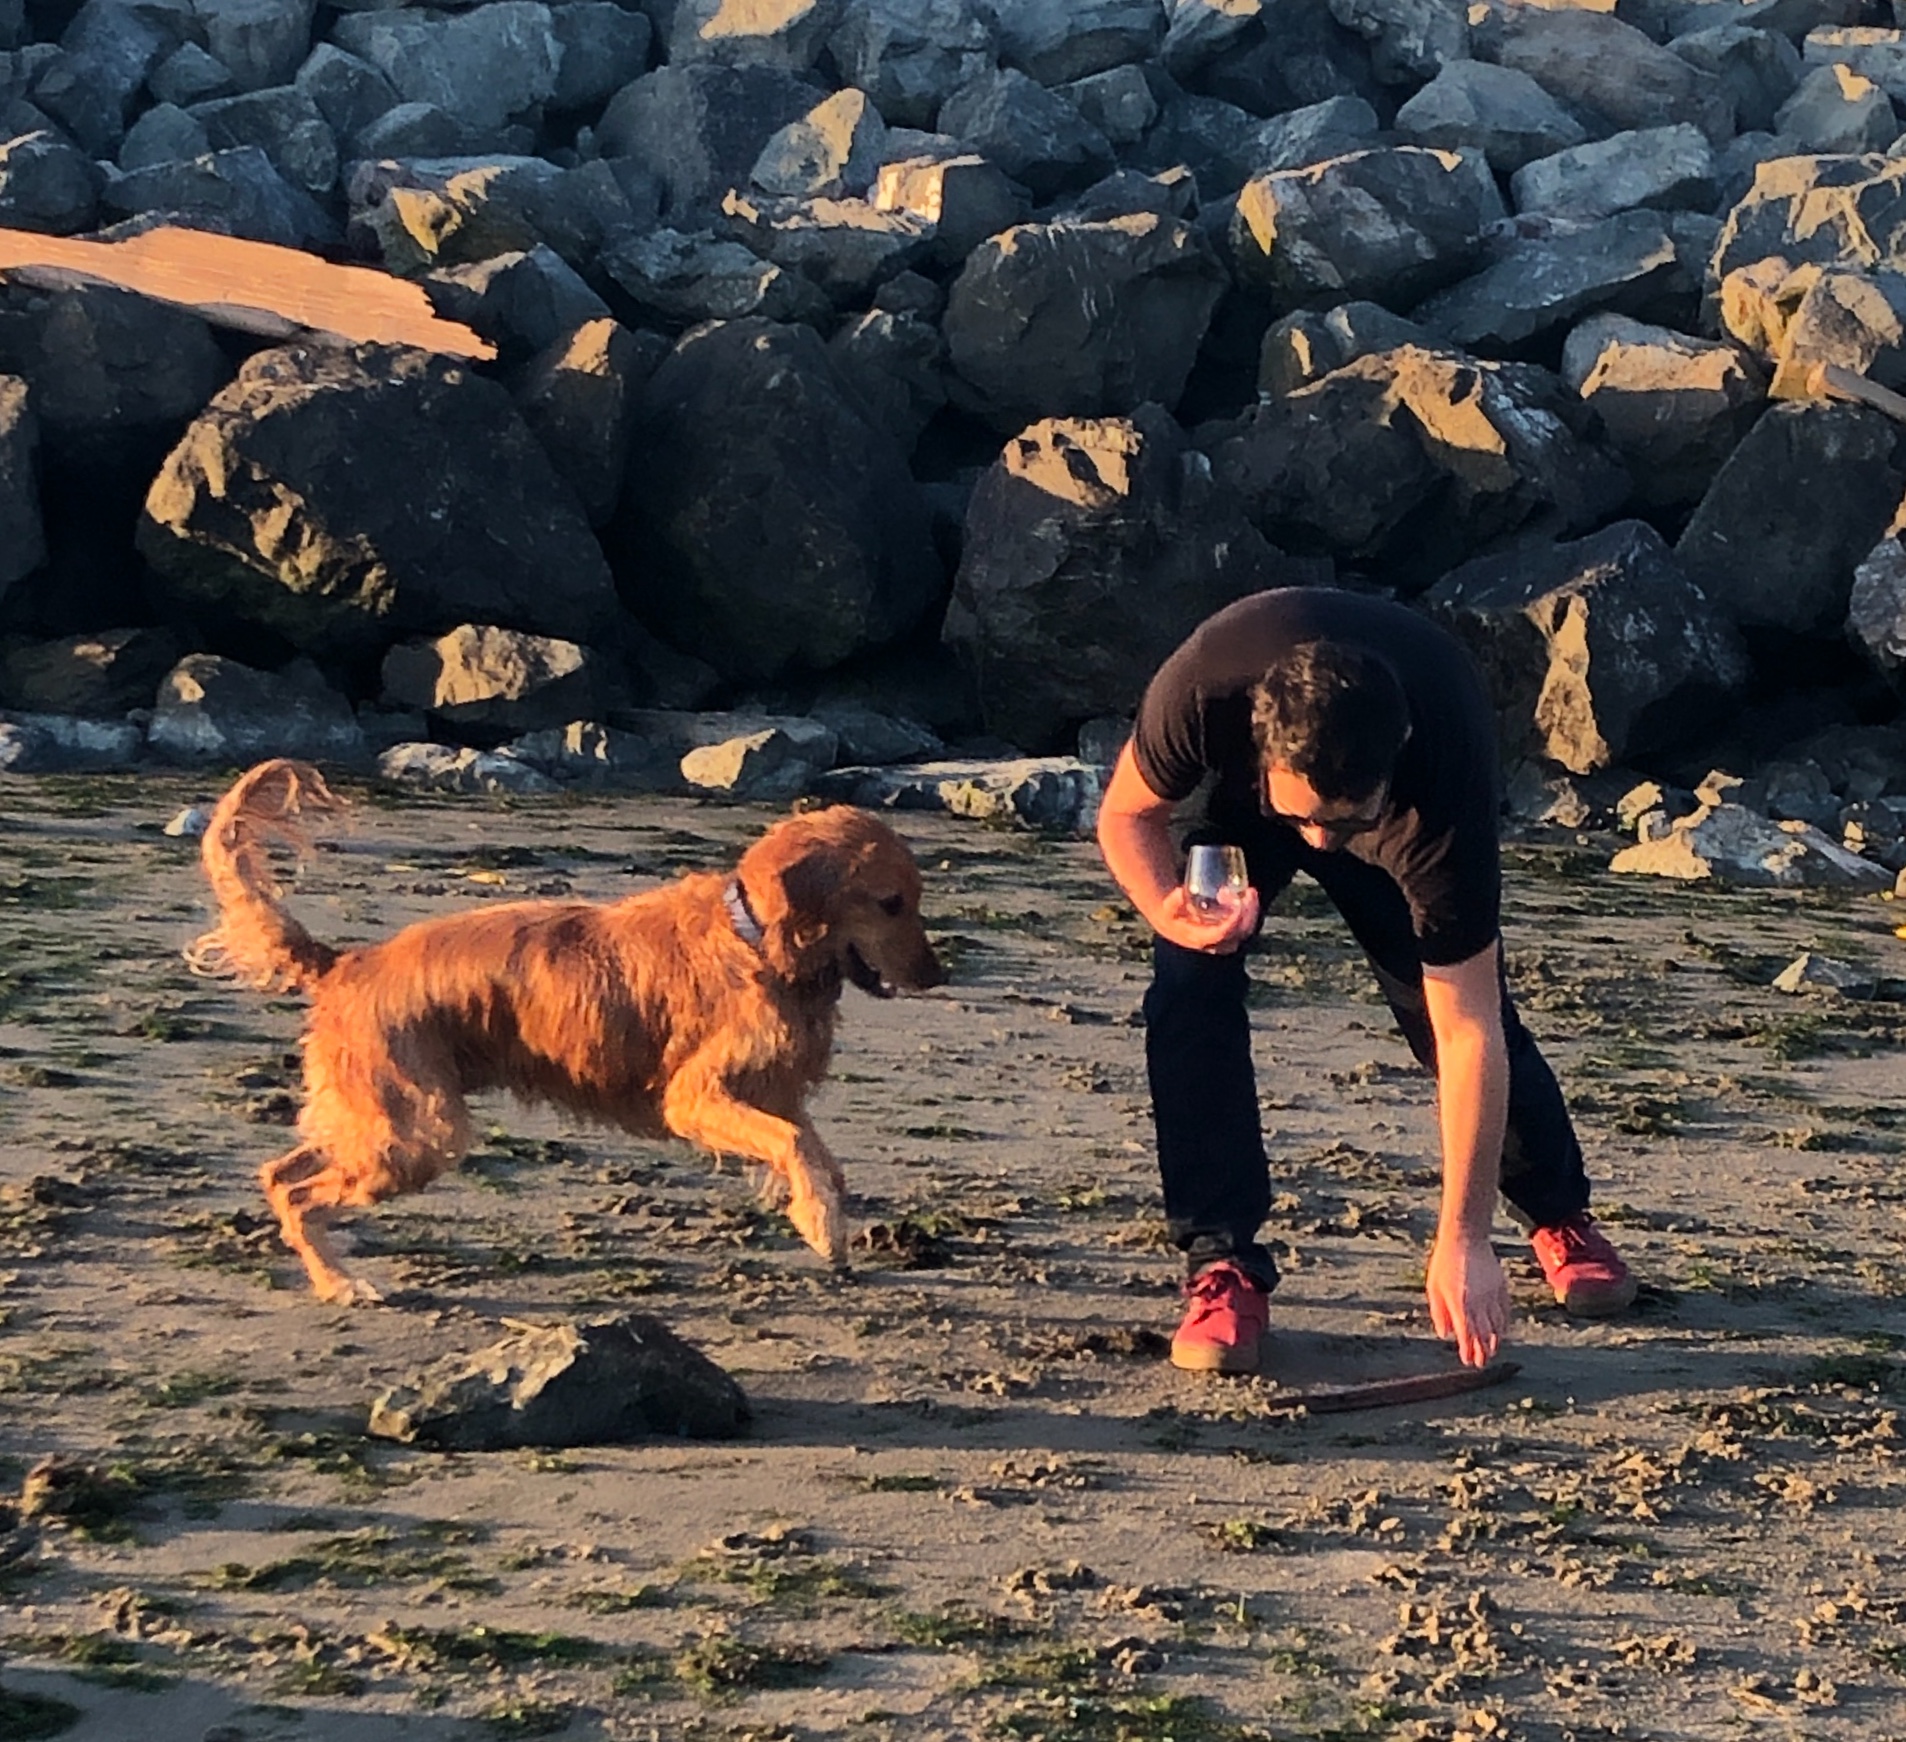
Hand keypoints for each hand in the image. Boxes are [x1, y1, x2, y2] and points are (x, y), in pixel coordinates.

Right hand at [1153, 882, 1259, 954]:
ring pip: (1246, 931)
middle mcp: (1215, 943)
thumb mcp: (1167, 909)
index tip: (1238, 902)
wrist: (1172, 922)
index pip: (1221, 934)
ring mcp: (1224, 939)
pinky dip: (1250, 912)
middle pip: (1239, 934)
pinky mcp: (1230, 932)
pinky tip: (1247, 895)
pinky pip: (1246, 926)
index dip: (1232, 921)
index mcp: (1200, 938)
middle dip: (1248, 914)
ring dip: (1252, 911)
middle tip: (1248, 893)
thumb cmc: (1171, 914)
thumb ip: (1173, 902)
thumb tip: (1180, 892)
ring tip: (1249, 892)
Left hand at [1425, 1230, 1509, 1368]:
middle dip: (1482, 1351)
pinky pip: (1505, 1312)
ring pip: (1497, 1325)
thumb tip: (1444, 1334)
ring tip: (1491, 1352)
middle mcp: (1478, 1302)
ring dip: (1494, 1341)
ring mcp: (1492, 1295)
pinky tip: (1501, 1332)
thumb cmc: (1445, 1262)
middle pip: (1483, 1334)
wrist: (1465, 1238)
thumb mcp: (1434, 1287)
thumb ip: (1439, 1313)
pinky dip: (1504, 1325)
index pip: (1466, 1334)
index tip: (1467, 1361)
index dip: (1467, 1350)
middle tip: (1481, 1364)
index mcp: (1460, 1303)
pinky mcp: (1501, 1287)